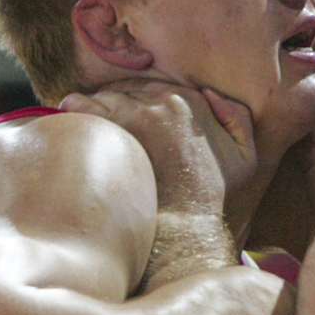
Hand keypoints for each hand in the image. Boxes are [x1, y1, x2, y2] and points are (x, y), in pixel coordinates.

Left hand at [61, 80, 257, 219]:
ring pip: (105, 97)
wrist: (185, 227)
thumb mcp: (247, 158)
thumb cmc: (216, 198)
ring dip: (95, 107)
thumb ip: (237, 118)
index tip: (130, 112)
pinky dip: (74, 110)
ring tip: (84, 120)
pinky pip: (83, 108)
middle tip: (105, 121)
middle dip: (116, 102)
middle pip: (128, 89)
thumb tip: (210, 93)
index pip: (155, 86)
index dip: (140, 99)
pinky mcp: (110, 132)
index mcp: (192, 101)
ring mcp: (134, 114)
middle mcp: (163, 101)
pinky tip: (68, 116)